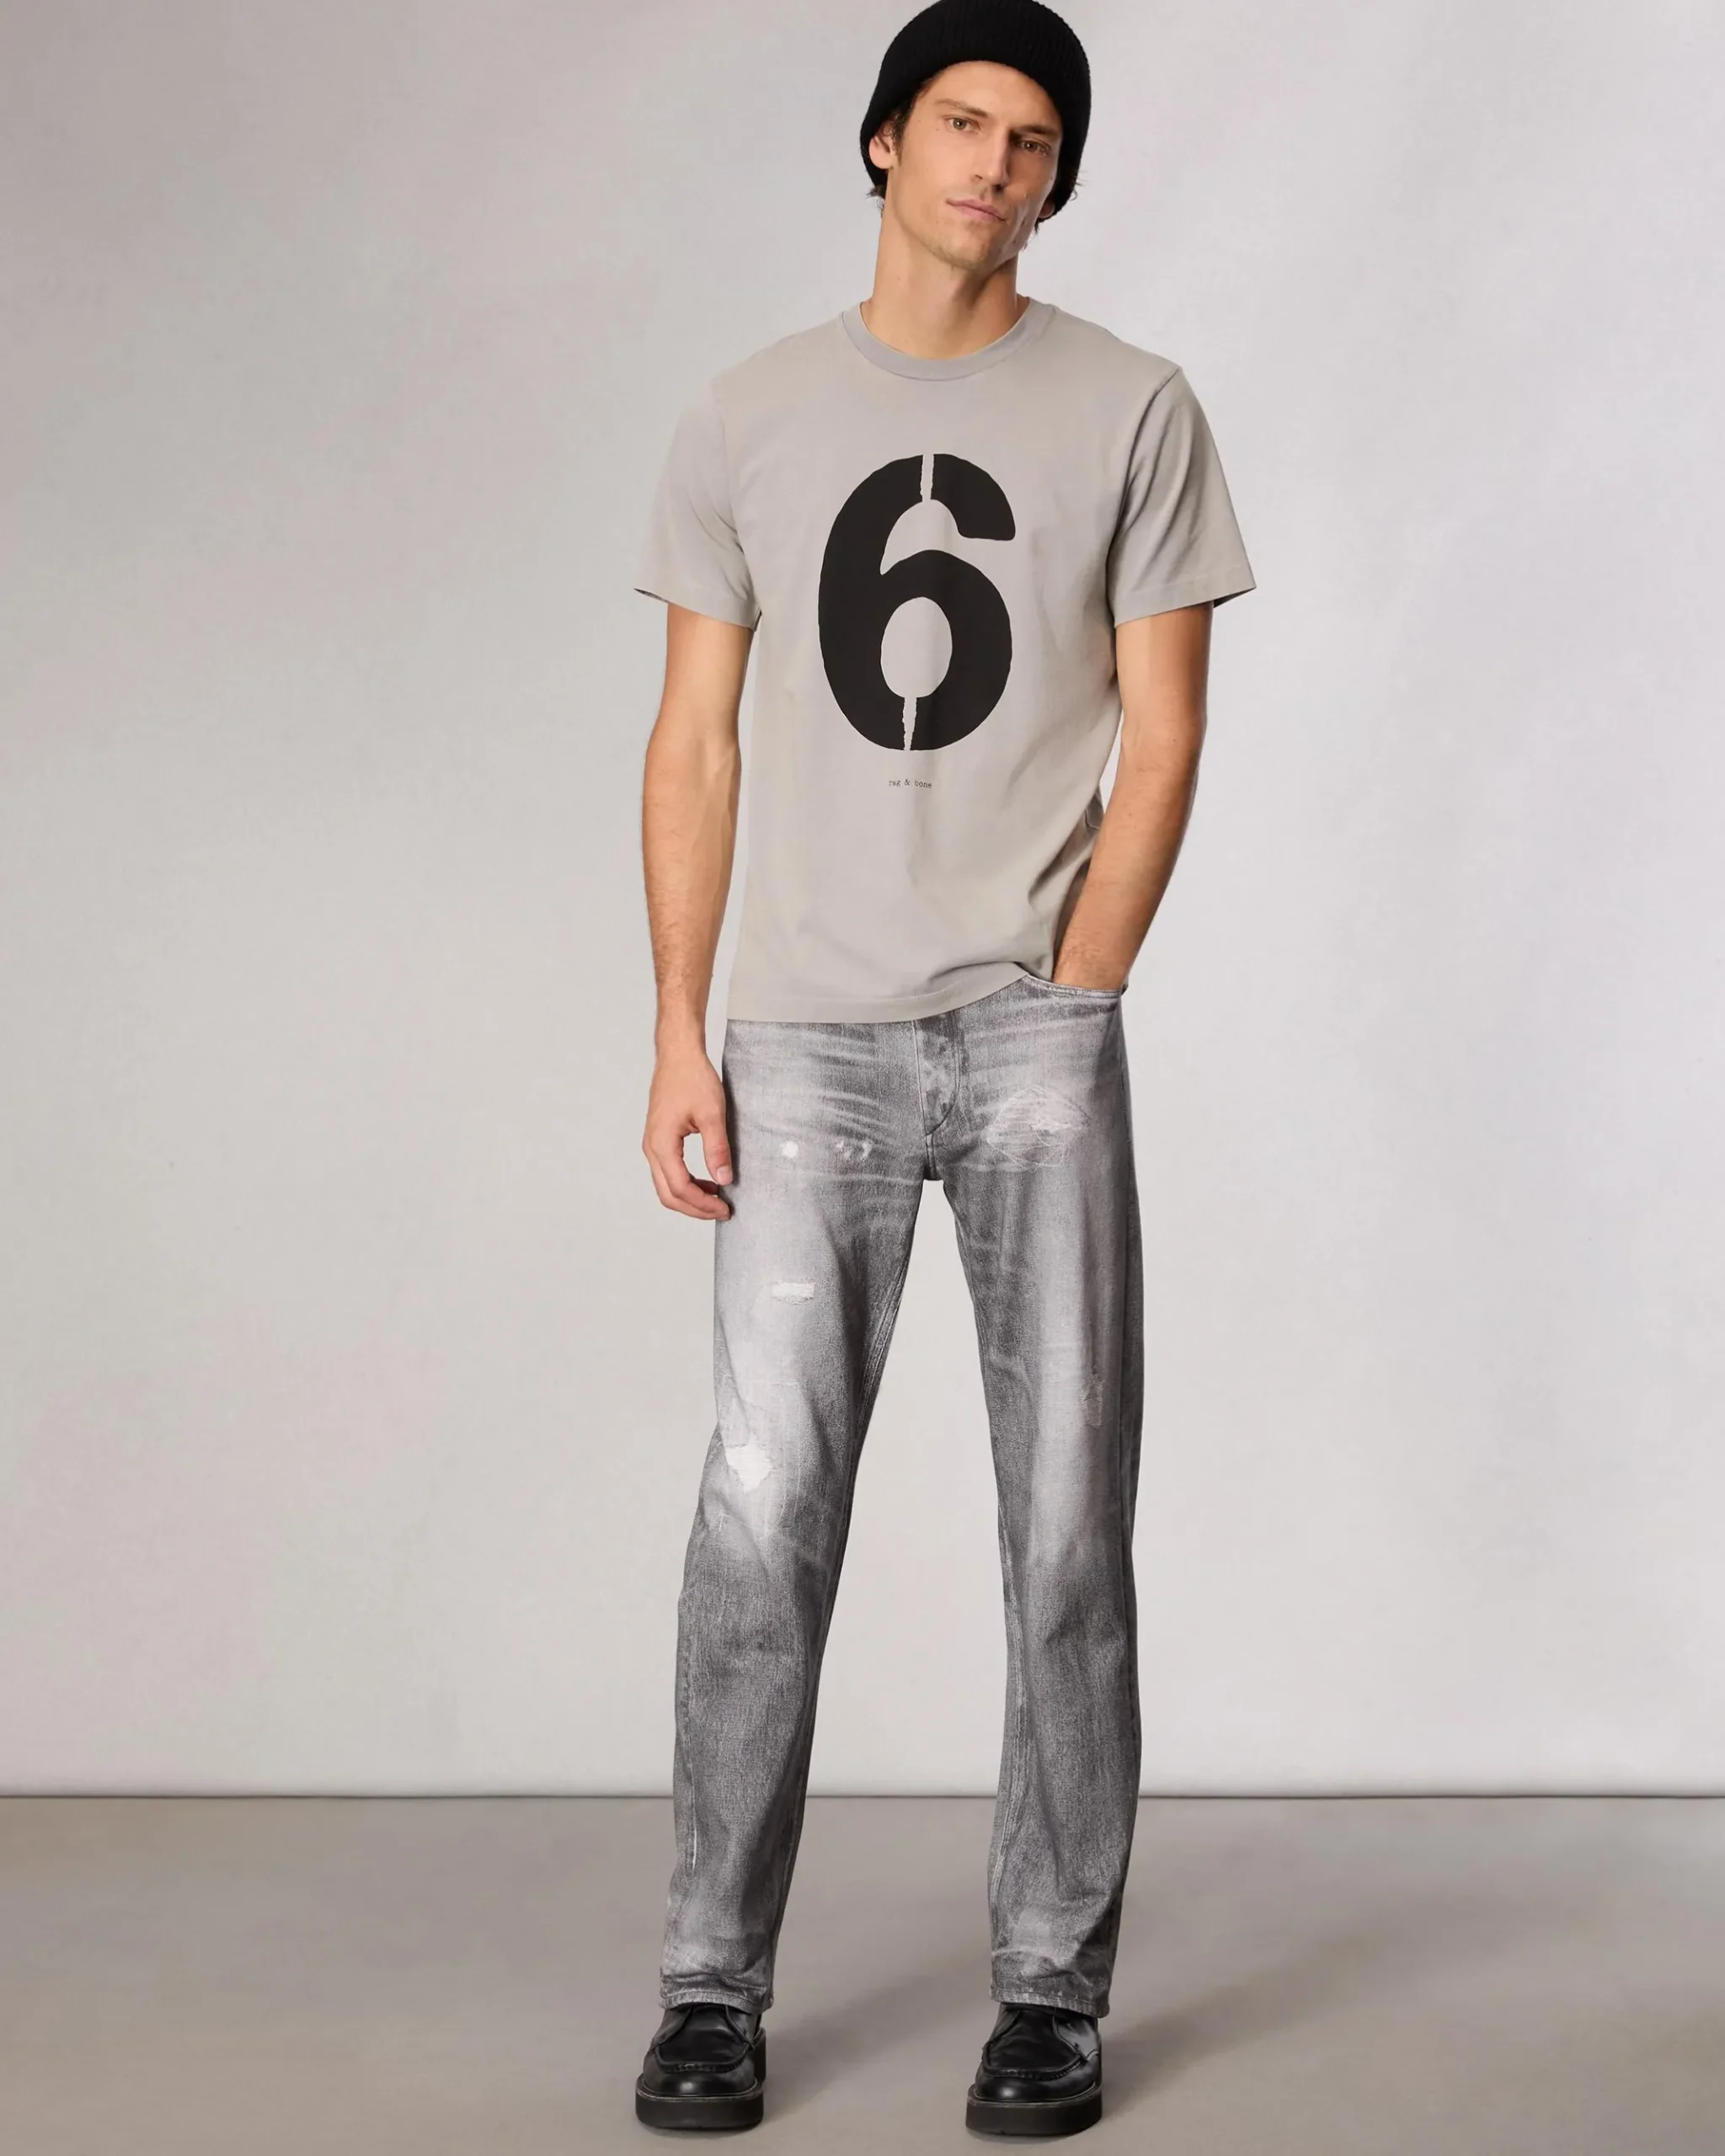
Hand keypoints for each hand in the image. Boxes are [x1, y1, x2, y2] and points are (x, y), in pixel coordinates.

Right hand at [643, 1038, 733, 1220]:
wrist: (678, 1055)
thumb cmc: (692, 1078)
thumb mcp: (712, 1114)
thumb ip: (717, 1149)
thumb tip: (724, 1179)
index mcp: (661, 1143)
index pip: (680, 1188)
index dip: (703, 1204)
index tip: (725, 1208)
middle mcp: (652, 1147)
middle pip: (668, 1194)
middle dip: (695, 1208)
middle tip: (721, 1211)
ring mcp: (653, 1144)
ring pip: (666, 1185)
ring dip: (690, 1197)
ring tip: (717, 1198)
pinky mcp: (659, 1139)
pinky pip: (668, 1171)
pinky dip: (686, 1183)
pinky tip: (707, 1181)